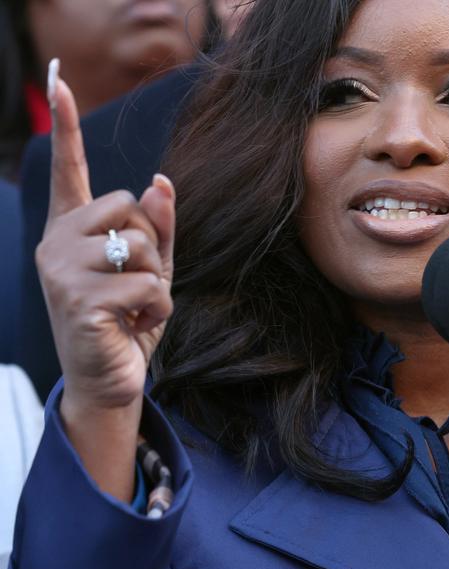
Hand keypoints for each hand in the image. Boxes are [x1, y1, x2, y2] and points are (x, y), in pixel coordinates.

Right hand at [36, 59, 175, 500]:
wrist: (111, 378)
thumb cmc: (129, 321)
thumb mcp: (150, 270)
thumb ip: (157, 228)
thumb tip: (161, 180)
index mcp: (72, 231)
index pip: (71, 171)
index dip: (66, 126)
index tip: (57, 78)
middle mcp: (56, 242)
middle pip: (130, 206)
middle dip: (152, 247)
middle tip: (135, 285)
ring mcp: (62, 270)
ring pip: (141, 244)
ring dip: (157, 281)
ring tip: (136, 307)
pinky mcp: (79, 300)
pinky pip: (148, 282)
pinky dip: (158, 306)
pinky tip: (137, 323)